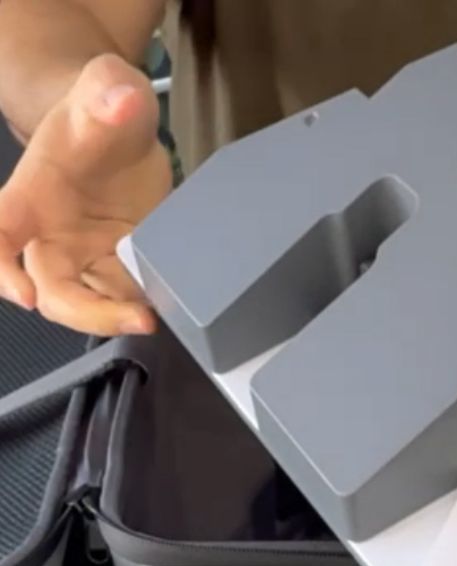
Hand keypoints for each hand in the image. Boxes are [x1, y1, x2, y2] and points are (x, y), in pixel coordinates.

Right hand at [0, 54, 170, 335]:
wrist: (120, 125)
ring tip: (154, 317)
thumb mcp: (107, 87)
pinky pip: (123, 299)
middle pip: (53, 289)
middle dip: (88, 313)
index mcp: (33, 194)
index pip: (0, 230)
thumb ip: (107, 90)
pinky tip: (170, 306)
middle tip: (139, 318)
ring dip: (116, 318)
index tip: (23, 295)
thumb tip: (120, 101)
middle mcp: (52, 234)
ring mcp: (87, 255)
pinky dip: (141, 307)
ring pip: (88, 305)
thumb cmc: (100, 108)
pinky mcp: (119, 266)